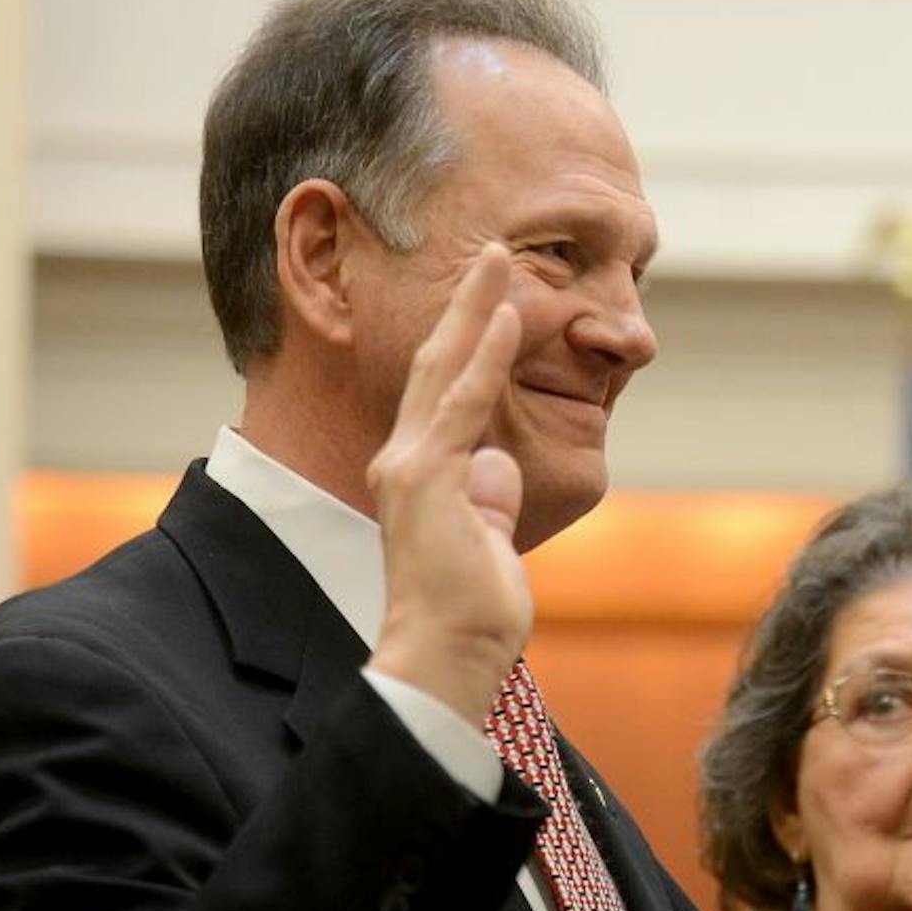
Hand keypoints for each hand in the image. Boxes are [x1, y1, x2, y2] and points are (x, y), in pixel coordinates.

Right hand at [367, 245, 531, 728]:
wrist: (444, 658)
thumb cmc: (469, 617)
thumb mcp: (488, 546)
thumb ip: (490, 504)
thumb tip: (498, 468)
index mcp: (421, 476)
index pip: (447, 394)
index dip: (468, 342)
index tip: (494, 300)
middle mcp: (407, 461)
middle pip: (438, 365)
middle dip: (465, 304)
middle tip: (489, 252)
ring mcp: (412, 467)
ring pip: (446, 370)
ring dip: (474, 310)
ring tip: (497, 258)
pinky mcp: (428, 479)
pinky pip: (463, 405)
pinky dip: (484, 358)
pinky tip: (504, 317)